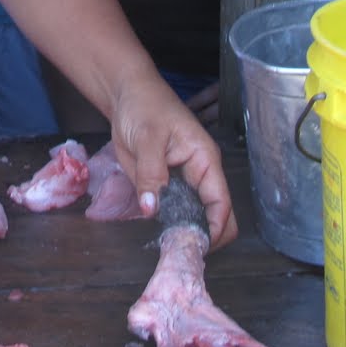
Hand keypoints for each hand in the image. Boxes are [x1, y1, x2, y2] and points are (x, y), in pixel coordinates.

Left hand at [110, 79, 236, 247]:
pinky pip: (170, 212)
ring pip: (192, 217)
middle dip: (202, 234)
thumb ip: (151, 173)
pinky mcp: (162, 187)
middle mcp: (198, 176)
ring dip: (182, 232)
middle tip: (180, 249)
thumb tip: (152, 208)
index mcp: (205, 161)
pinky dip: (166, 225)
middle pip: (214, 215)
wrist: (124, 96)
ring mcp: (180, 183)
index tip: (197, 246)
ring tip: (167, 246)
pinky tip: (156, 234)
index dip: (214, 227)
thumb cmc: (144, 106)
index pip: (221, 202)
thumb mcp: (148, 137)